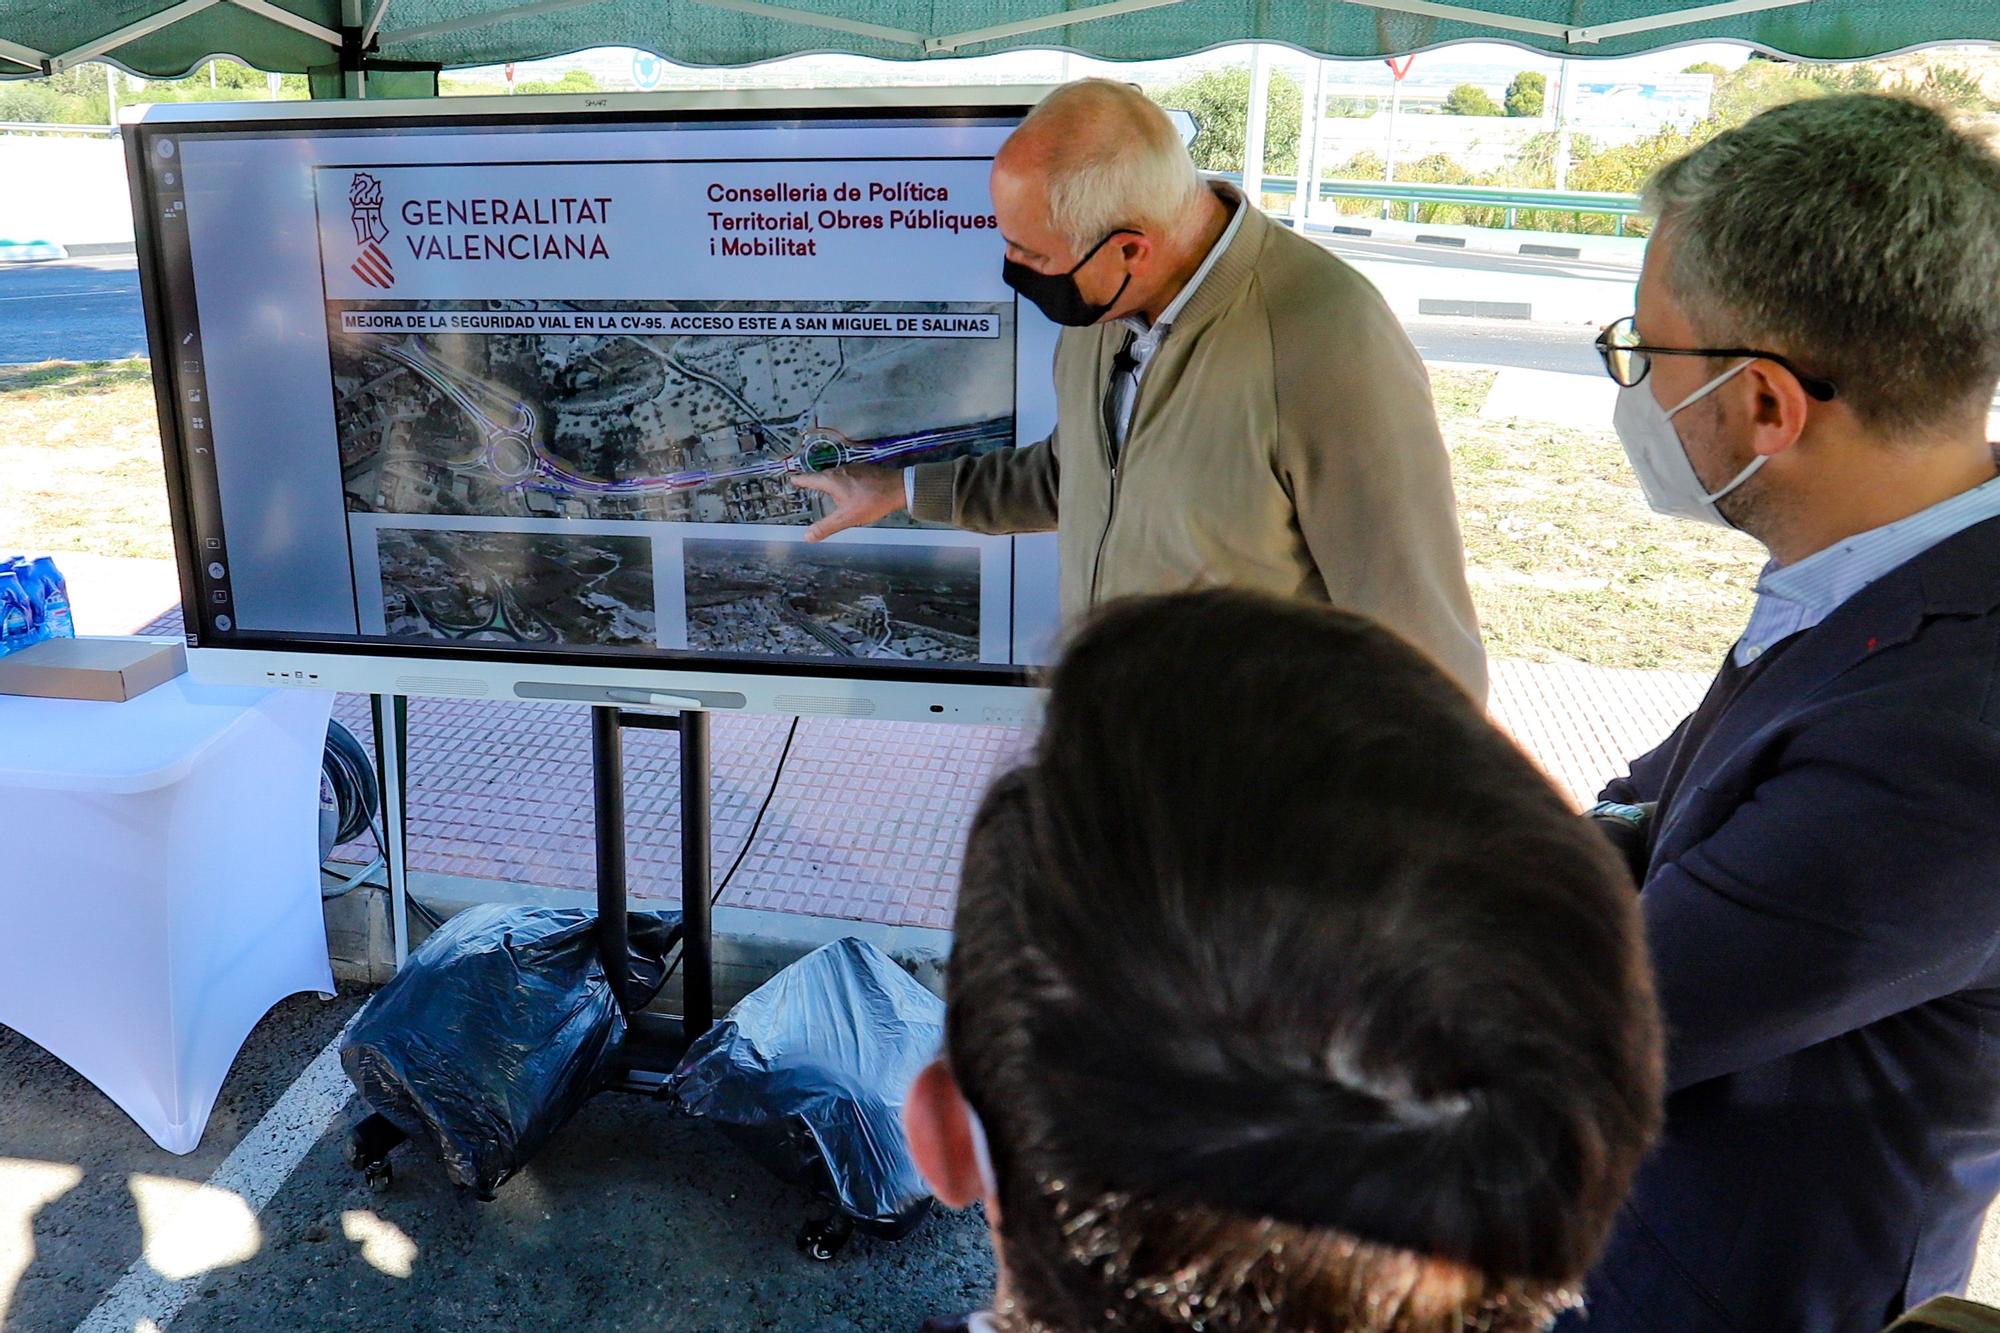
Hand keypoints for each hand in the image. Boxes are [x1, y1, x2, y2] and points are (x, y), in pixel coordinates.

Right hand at [791, 465, 906, 540]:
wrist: (898, 488)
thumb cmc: (871, 501)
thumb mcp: (847, 518)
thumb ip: (826, 527)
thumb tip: (806, 536)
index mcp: (831, 480)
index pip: (808, 478)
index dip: (798, 480)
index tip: (791, 479)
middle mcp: (839, 470)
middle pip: (821, 476)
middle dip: (813, 481)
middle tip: (806, 486)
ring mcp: (852, 468)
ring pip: (835, 475)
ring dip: (829, 482)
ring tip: (825, 490)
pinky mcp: (864, 470)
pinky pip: (847, 475)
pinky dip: (842, 482)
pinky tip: (848, 490)